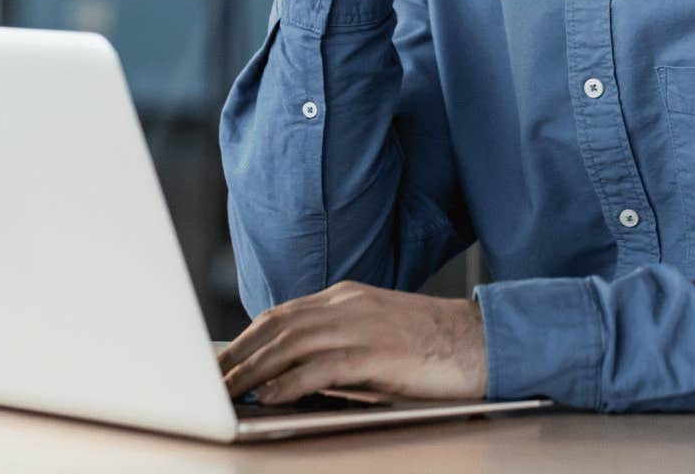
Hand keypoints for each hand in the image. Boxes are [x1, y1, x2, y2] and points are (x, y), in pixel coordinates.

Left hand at [217, 281, 487, 403]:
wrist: (484, 340)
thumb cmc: (433, 346)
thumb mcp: (377, 333)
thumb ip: (337, 344)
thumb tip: (291, 376)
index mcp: (346, 297)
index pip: (280, 314)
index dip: (245, 338)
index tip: (220, 361)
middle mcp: (348, 305)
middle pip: (276, 326)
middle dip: (237, 354)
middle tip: (210, 381)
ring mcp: (362, 326)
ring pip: (290, 343)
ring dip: (253, 370)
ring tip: (228, 393)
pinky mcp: (377, 352)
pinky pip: (321, 366)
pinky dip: (290, 382)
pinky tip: (271, 398)